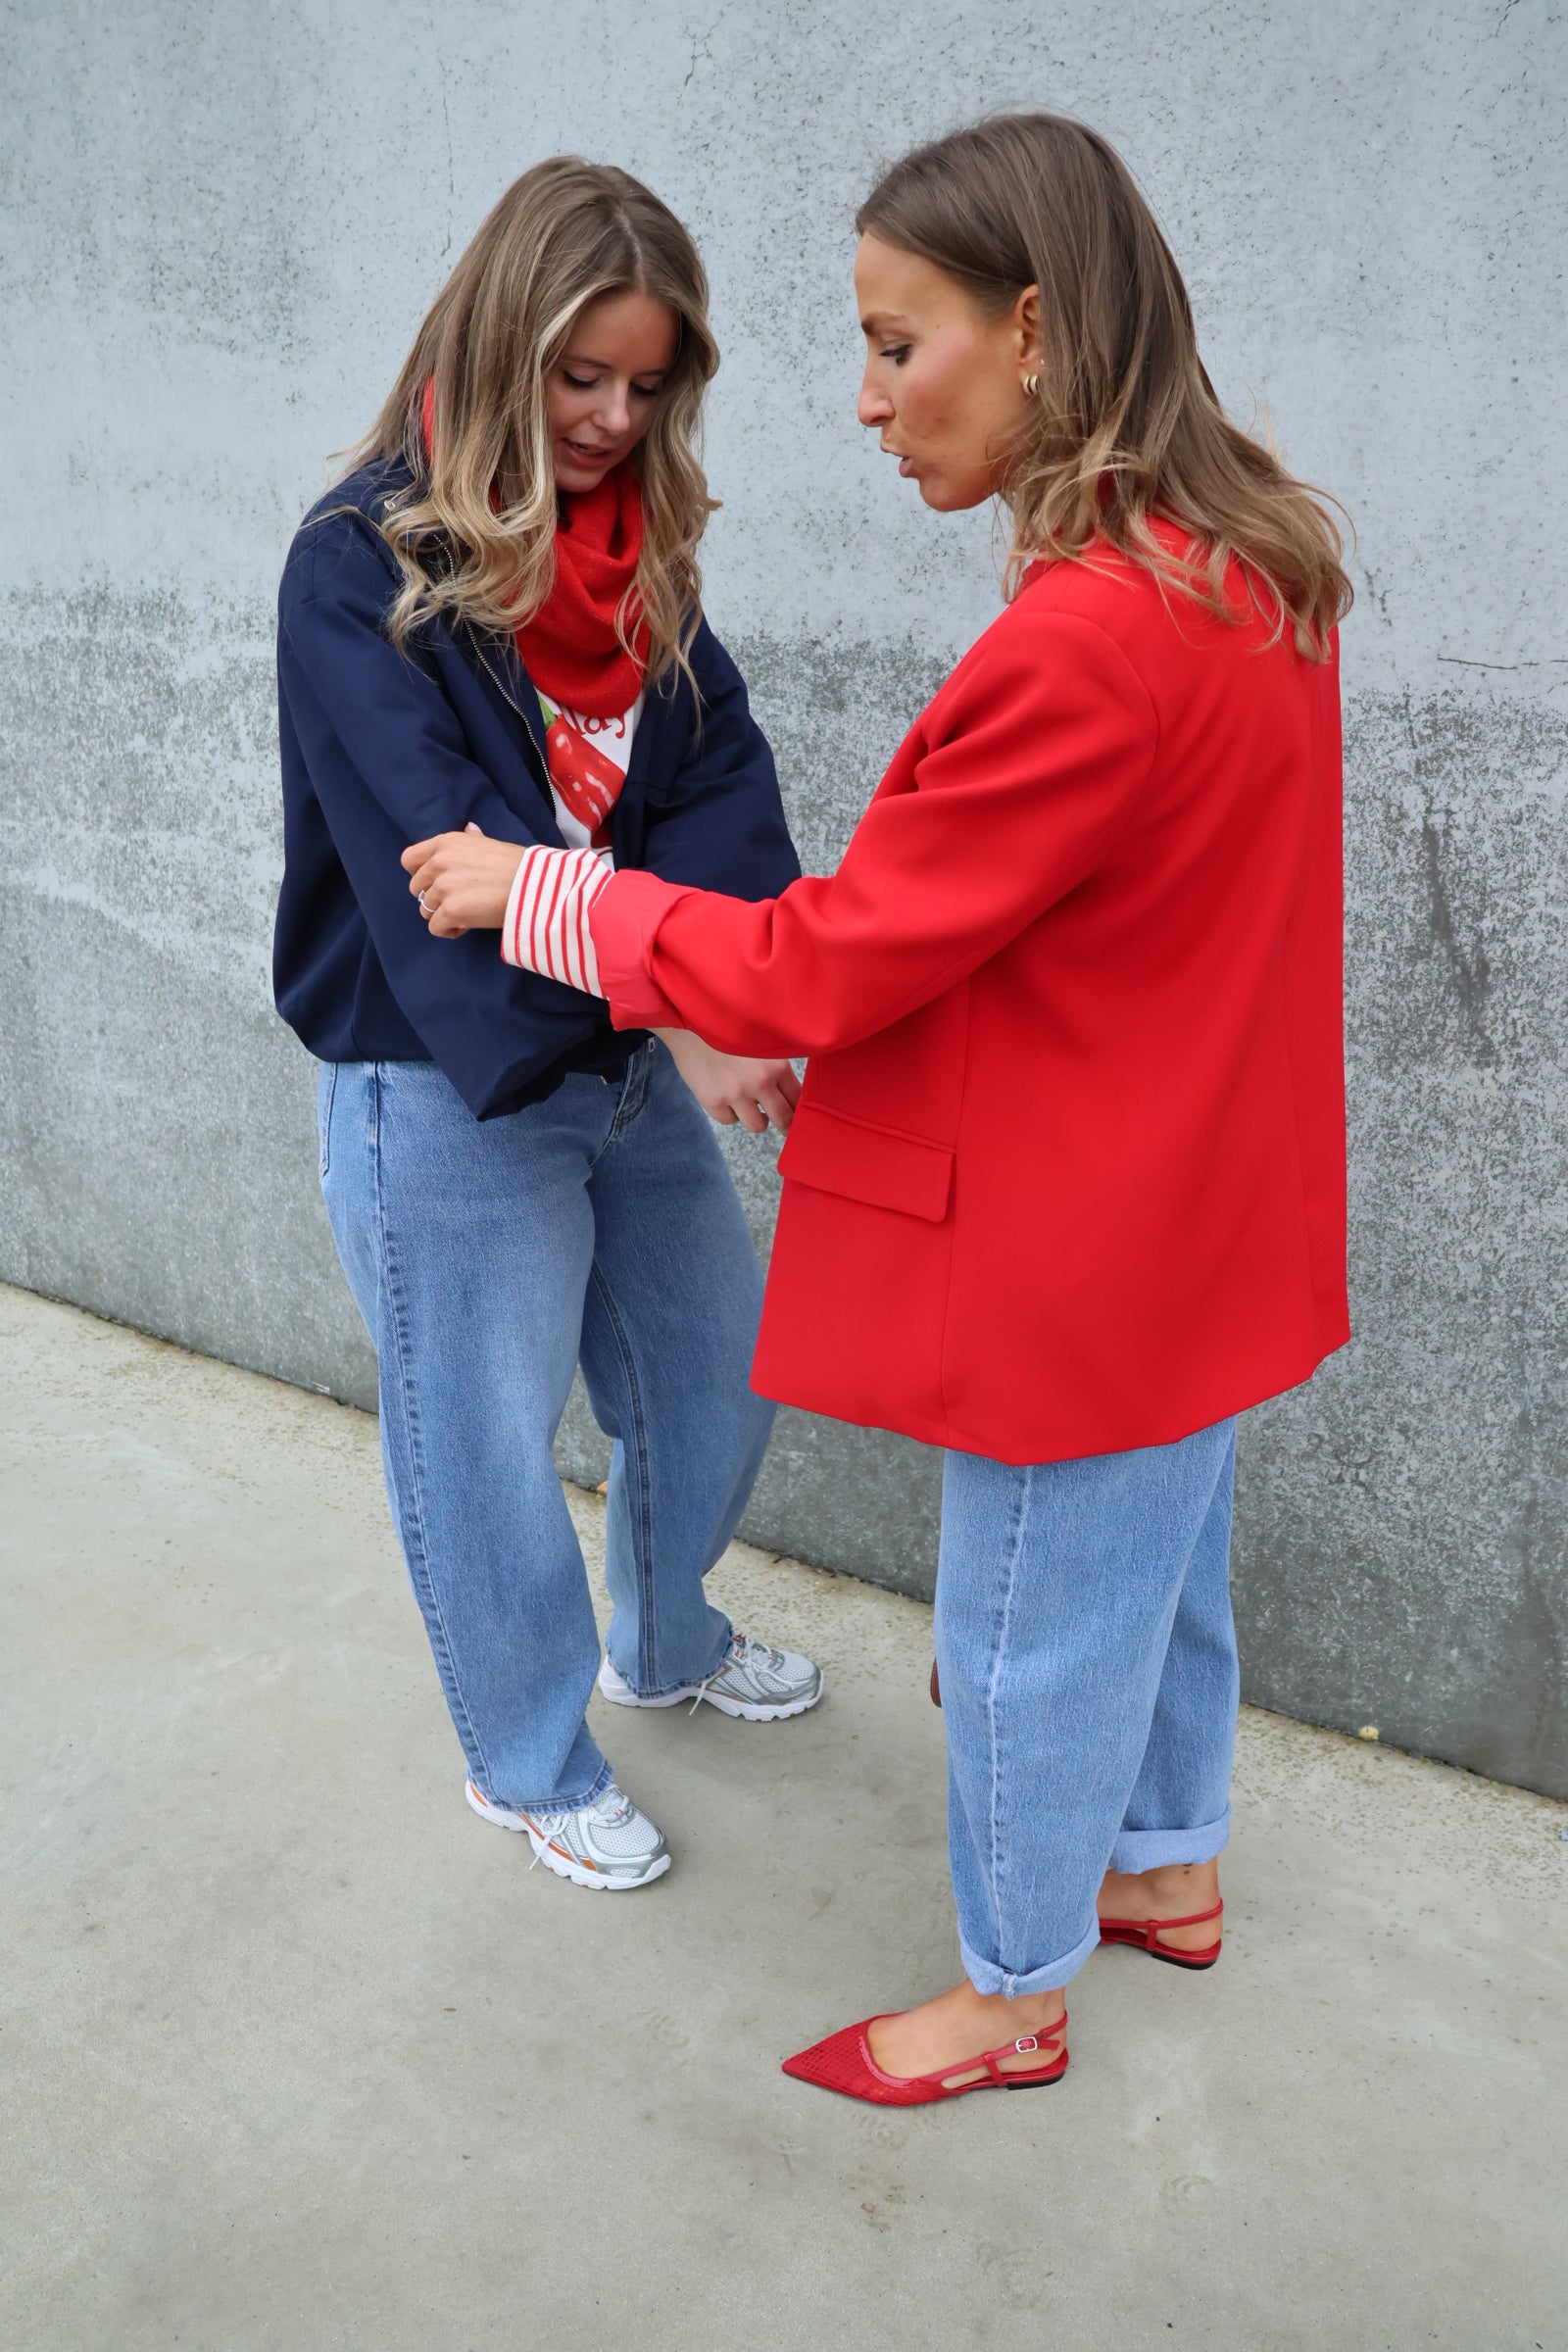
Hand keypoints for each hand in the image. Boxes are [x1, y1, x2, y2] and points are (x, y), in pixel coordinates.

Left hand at [402, 823, 526, 936]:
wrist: (533, 885)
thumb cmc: (517, 865)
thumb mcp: (489, 843)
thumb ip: (472, 839)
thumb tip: (470, 829)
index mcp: (445, 843)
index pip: (409, 859)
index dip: (419, 873)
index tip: (436, 882)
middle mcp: (438, 863)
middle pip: (416, 888)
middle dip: (433, 897)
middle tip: (457, 901)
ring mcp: (443, 888)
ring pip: (425, 910)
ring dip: (443, 915)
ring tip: (466, 915)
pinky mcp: (450, 911)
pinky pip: (435, 927)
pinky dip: (449, 930)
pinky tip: (466, 926)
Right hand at [653, 1028, 799, 1134]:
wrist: (690, 1022)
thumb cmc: (728, 1029)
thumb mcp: (762, 1040)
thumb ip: (777, 1063)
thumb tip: (791, 1091)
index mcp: (777, 1065)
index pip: (798, 1098)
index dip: (798, 1108)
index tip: (796, 1112)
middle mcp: (760, 1082)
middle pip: (784, 1118)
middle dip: (786, 1124)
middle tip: (784, 1125)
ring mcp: (736, 1094)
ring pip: (757, 1125)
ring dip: (756, 1118)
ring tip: (750, 1105)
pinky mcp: (713, 1101)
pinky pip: (730, 1120)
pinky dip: (730, 1112)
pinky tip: (726, 1095)